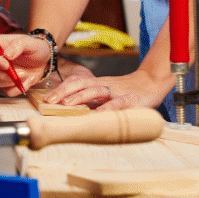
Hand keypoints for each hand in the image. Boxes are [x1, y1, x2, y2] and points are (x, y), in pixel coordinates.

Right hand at [0, 33, 53, 96]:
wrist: (43, 59)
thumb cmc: (35, 47)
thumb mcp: (30, 42)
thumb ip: (18, 45)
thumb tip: (7, 55)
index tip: (6, 65)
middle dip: (5, 75)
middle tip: (23, 72)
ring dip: (11, 82)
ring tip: (27, 75)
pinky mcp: (6, 84)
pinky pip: (7, 92)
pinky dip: (19, 88)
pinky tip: (29, 80)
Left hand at [41, 68, 171, 111]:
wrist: (151, 83)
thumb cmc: (126, 91)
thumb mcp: (105, 93)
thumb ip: (91, 100)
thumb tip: (69, 111)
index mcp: (96, 84)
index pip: (75, 83)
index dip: (61, 89)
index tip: (46, 98)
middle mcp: (104, 85)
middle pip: (80, 84)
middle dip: (63, 92)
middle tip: (49, 101)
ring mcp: (117, 91)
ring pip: (96, 90)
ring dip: (80, 97)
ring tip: (67, 104)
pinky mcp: (131, 99)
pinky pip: (118, 103)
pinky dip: (108, 108)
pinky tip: (99, 114)